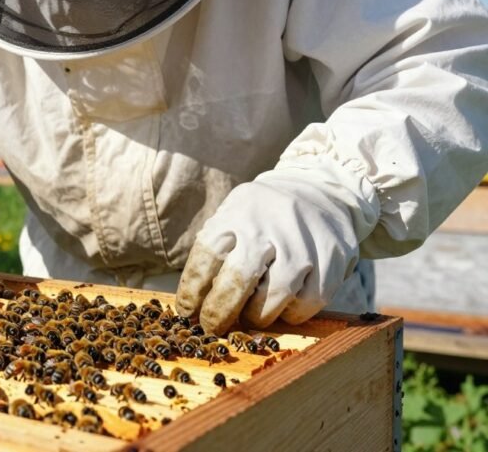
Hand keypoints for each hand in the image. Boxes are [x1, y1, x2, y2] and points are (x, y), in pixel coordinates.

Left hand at [175, 158, 378, 334]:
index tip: (187, 313)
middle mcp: (269, 225)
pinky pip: (307, 303)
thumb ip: (217, 250)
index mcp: (237, 212)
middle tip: (213, 328)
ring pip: (275, 297)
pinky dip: (291, 314)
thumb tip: (195, 302)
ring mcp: (303, 242)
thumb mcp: (234, 215)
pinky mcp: (332, 258)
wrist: (320, 190)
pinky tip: (283, 307)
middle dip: (219, 312)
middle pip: (238, 279)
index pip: (207, 255)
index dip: (193, 290)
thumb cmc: (263, 215)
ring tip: (250, 316)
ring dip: (256, 316)